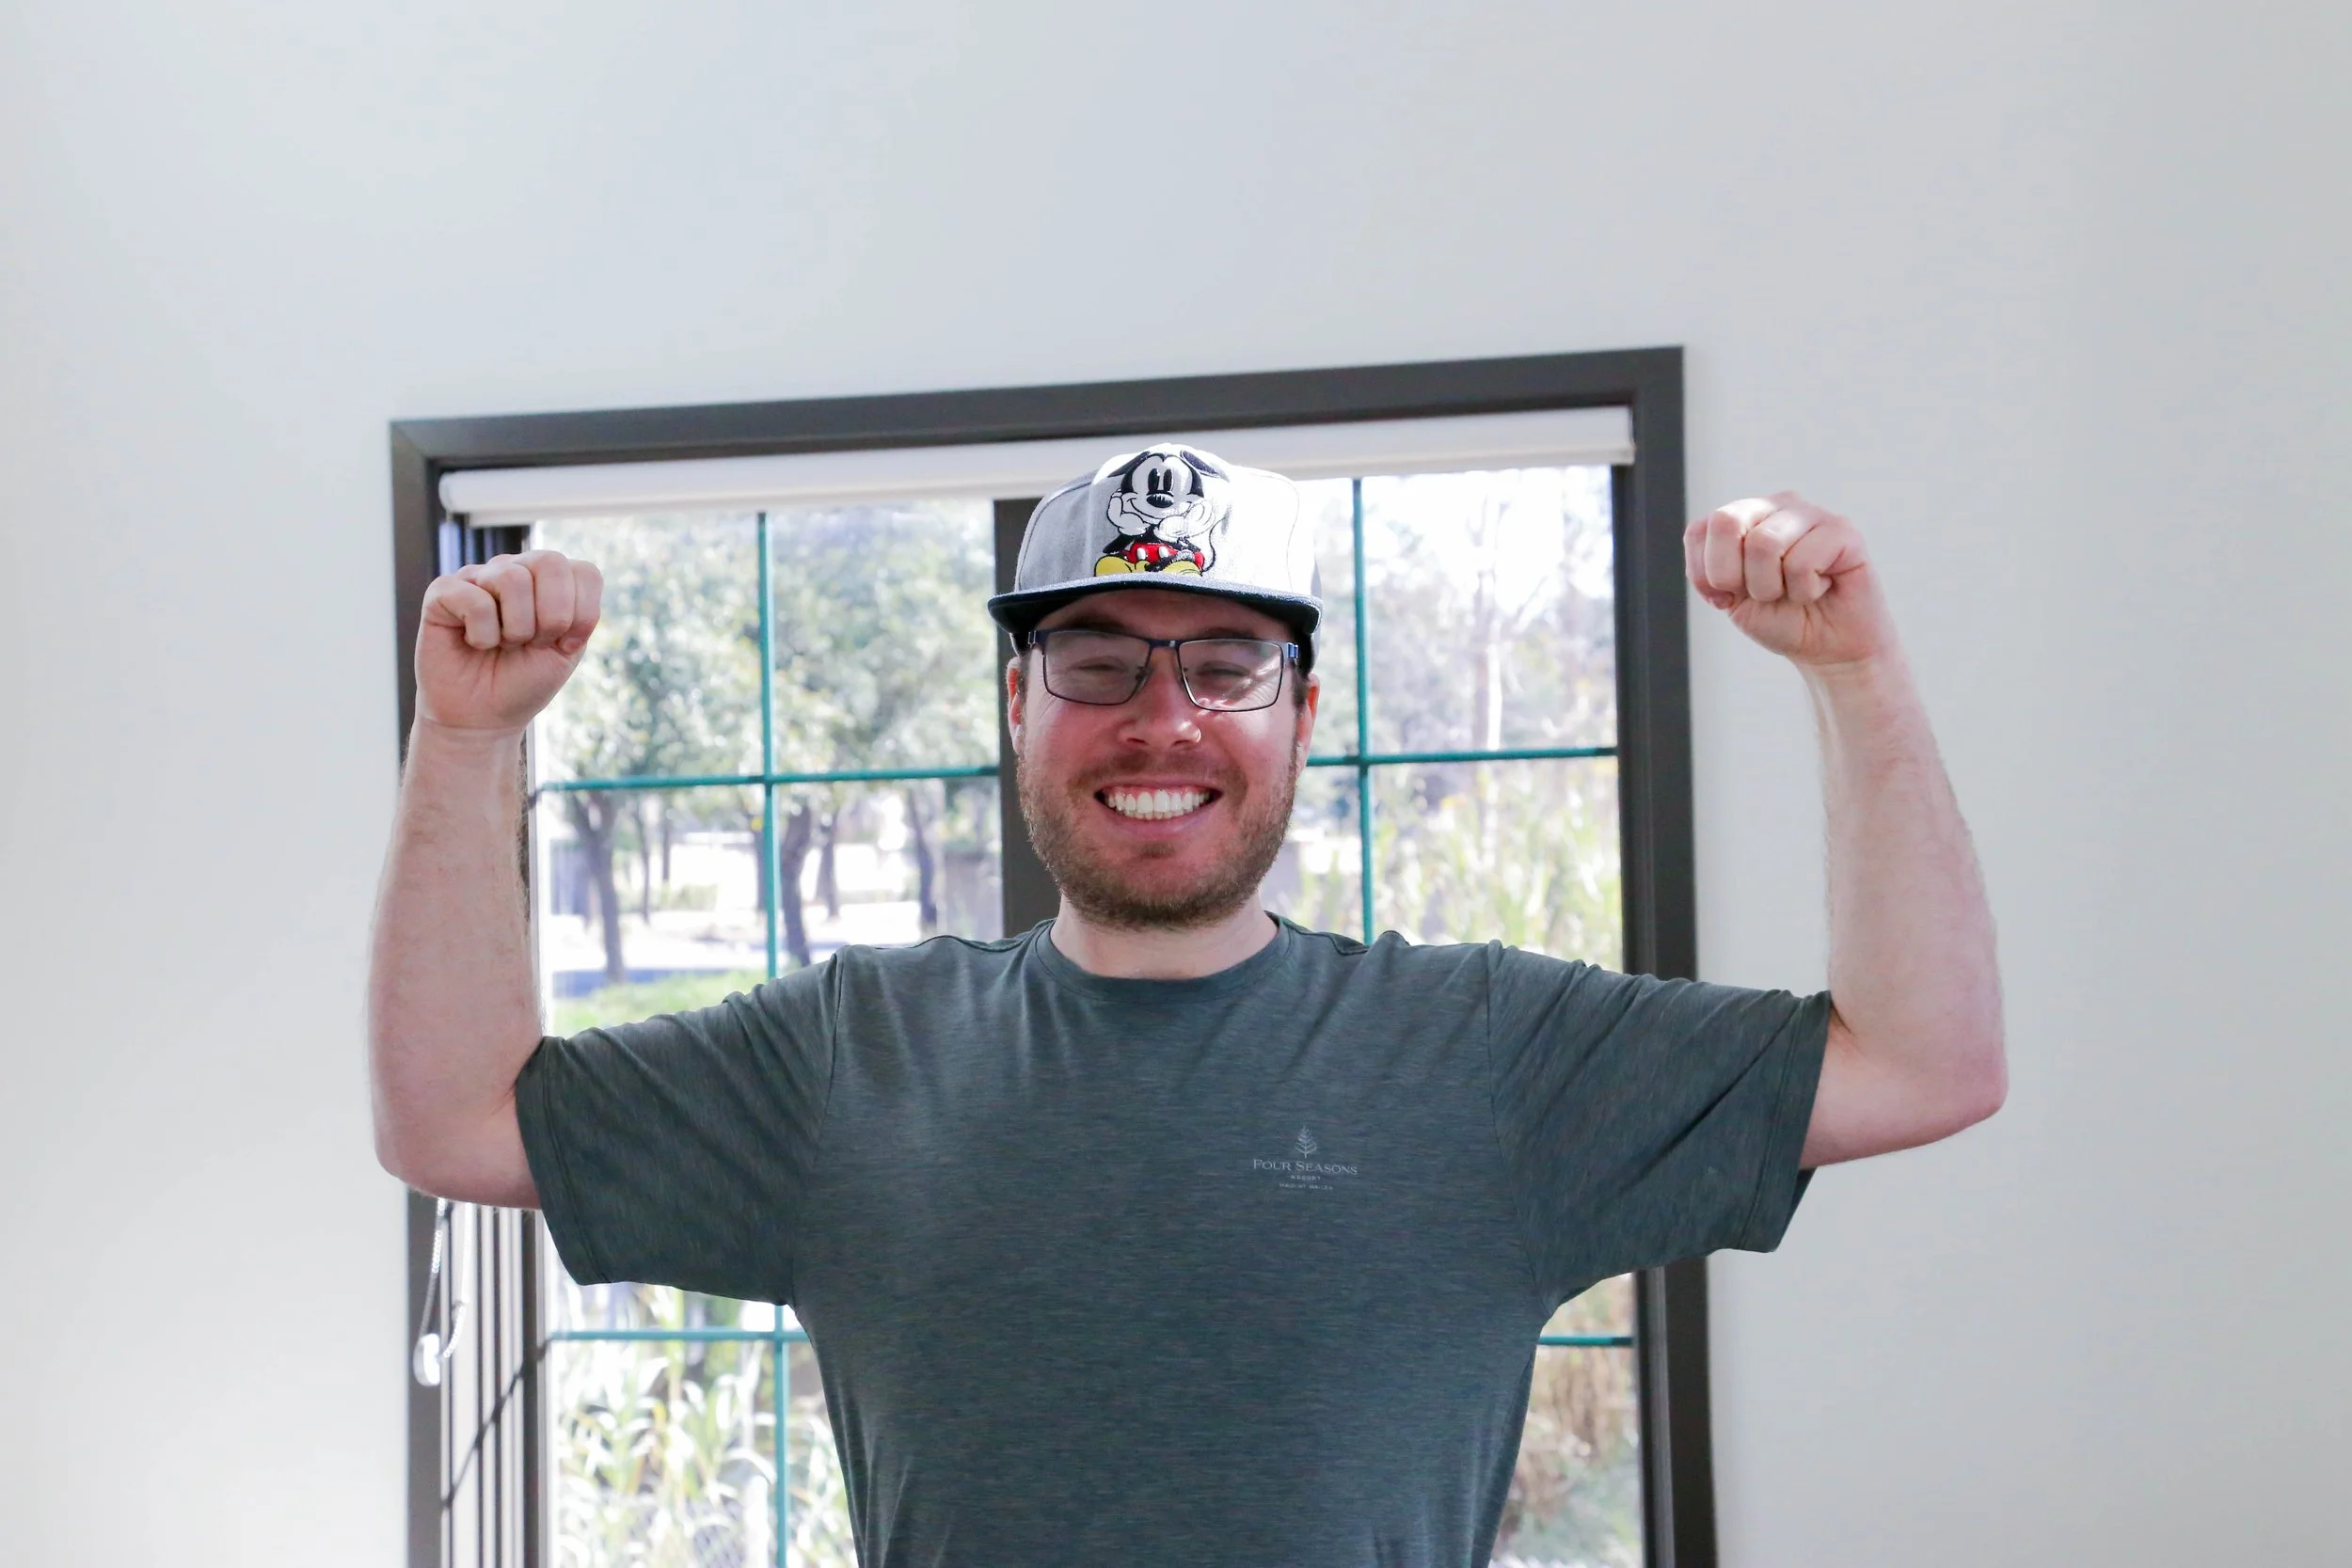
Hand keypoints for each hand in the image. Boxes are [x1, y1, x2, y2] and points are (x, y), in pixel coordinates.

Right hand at [416, 551, 602, 732]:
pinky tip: (474, 643)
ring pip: (512, 578)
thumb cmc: (523, 680)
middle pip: (549, 562)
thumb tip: (573, 582)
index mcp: (549, 581)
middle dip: (552, 616)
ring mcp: (478, 577)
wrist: (482, 718)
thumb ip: (578, 612)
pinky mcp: (443, 591)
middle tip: (533, 643)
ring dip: (516, 628)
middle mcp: (514, 569)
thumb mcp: (567, 650)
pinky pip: (474, 600)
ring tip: (503, 643)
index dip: (583, 614)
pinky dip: (483, 635)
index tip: (566, 644)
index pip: (585, 572)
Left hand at [1683, 493, 1893, 668]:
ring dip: (1772, 587)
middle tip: (1764, 594)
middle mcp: (1775, 506)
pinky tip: (1820, 587)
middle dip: (1736, 576)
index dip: (1706, 574)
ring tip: (1794, 591)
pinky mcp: (1842, 531)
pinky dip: (1805, 590)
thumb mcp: (1730, 598)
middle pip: (1727, 522)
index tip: (1729, 596)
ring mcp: (1810, 514)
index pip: (1700, 529)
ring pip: (1764, 542)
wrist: (1828, 648)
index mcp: (1743, 517)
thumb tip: (1705, 533)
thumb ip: (1710, 567)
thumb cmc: (1780, 618)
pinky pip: (1802, 561)